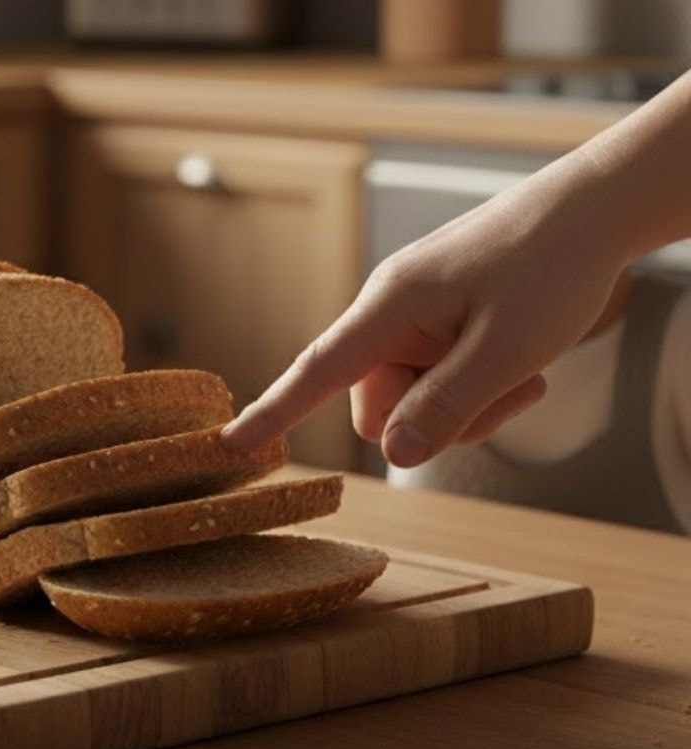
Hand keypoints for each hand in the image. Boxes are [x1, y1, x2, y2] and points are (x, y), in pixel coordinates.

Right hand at [221, 165, 632, 467]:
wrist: (597, 209)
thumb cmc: (553, 267)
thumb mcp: (507, 352)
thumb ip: (446, 408)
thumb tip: (393, 458)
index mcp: (391, 307)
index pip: (316, 371)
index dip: (274, 412)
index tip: (232, 445)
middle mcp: (391, 312)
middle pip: (379, 405)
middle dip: (436, 420)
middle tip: (507, 394)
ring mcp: (416, 319)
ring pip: (415, 401)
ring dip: (469, 406)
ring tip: (525, 374)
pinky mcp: (441, 323)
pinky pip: (438, 380)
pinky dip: (478, 387)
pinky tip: (522, 364)